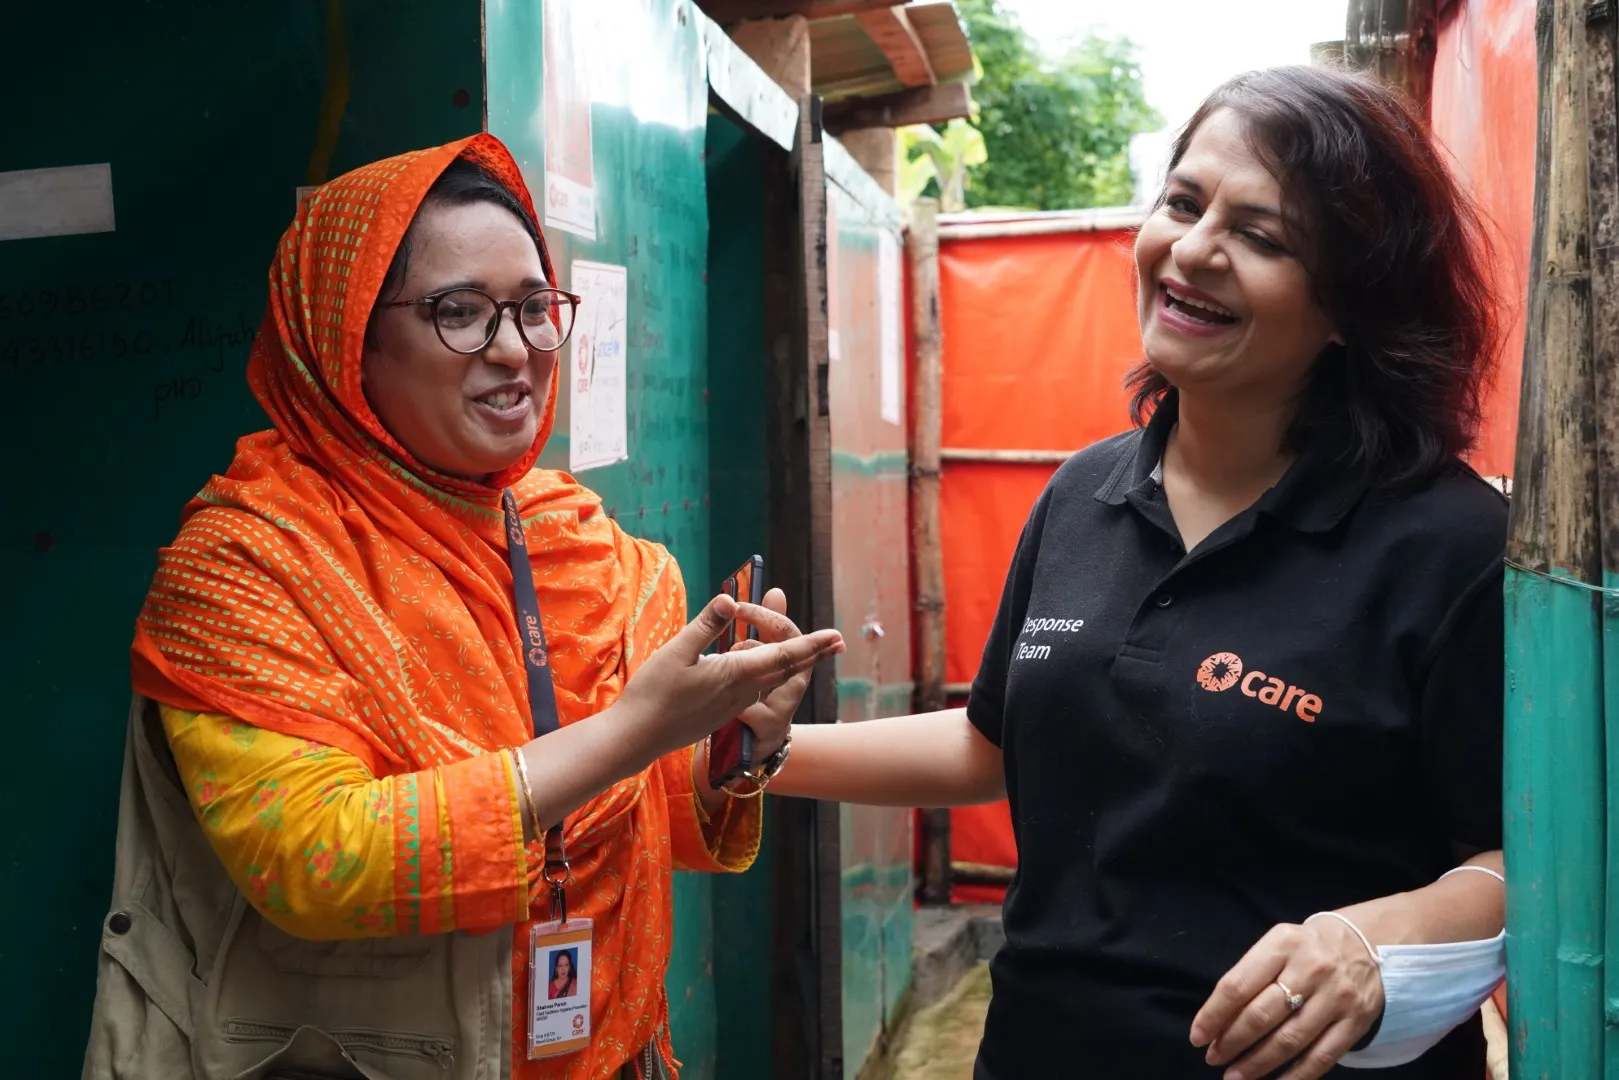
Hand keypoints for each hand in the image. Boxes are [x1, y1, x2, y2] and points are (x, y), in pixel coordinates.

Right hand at [615, 592, 843, 760]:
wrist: (638, 738)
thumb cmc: (653, 693)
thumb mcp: (677, 651)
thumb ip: (707, 625)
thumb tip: (731, 600)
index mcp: (736, 674)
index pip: (784, 655)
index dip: (812, 644)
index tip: (835, 635)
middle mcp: (743, 692)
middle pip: (787, 669)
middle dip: (813, 653)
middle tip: (838, 642)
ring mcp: (734, 705)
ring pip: (770, 680)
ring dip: (789, 662)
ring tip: (806, 648)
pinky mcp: (723, 712)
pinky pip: (754, 689)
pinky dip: (766, 672)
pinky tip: (758, 664)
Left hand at [1190, 917, 1383, 1079]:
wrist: (1365, 942)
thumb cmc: (1306, 947)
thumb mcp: (1277, 944)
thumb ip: (1251, 975)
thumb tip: (1218, 1020)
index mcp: (1282, 944)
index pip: (1238, 985)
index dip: (1213, 1015)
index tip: (1197, 1036)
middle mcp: (1310, 969)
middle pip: (1261, 1015)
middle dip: (1231, 1042)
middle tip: (1213, 1058)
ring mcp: (1336, 997)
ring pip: (1289, 1040)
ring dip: (1257, 1064)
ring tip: (1235, 1076)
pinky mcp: (1356, 1022)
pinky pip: (1322, 1057)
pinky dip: (1296, 1077)